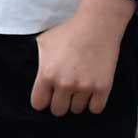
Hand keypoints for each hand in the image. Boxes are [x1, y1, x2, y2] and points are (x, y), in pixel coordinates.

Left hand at [33, 0, 135, 116]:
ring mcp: (85, 88)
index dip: (41, 102)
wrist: (96, 27)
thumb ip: (39, 62)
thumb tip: (34, 75)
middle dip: (58, 104)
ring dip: (76, 102)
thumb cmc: (67, 32)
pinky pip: (95, 109)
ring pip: (77, 110)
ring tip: (77, 90)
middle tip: (62, 95)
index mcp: (47, 74)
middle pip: (58, 110)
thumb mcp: (43, 43)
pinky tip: (90, 94)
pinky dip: (93, 104)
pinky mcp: (103, 88)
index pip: (39, 103)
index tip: (45, 98)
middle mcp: (65, 84)